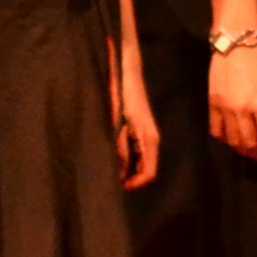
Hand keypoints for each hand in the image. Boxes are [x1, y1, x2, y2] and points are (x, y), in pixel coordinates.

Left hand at [114, 49, 161, 189]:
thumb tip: (118, 174)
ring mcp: (145, 133)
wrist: (126, 68)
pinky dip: (124, 157)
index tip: (115, 188)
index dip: (133, 185)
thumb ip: (120, 149)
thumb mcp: (119, 123)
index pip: (148, 173)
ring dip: (125, 167)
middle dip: (128, 178)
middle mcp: (151, 139)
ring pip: (139, 160)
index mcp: (150, 140)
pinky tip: (110, 154)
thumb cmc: (123, 94)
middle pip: (144, 169)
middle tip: (107, 180)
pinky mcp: (139, 127)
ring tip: (106, 168)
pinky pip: (134, 150)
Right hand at [209, 40, 256, 163]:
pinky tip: (230, 140)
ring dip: (242, 150)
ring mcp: (226, 108)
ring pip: (233, 140)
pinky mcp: (213, 104)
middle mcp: (244, 110)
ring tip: (248, 153)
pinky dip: (223, 139)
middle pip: (250, 143)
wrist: (236, 44)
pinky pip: (216, 130)